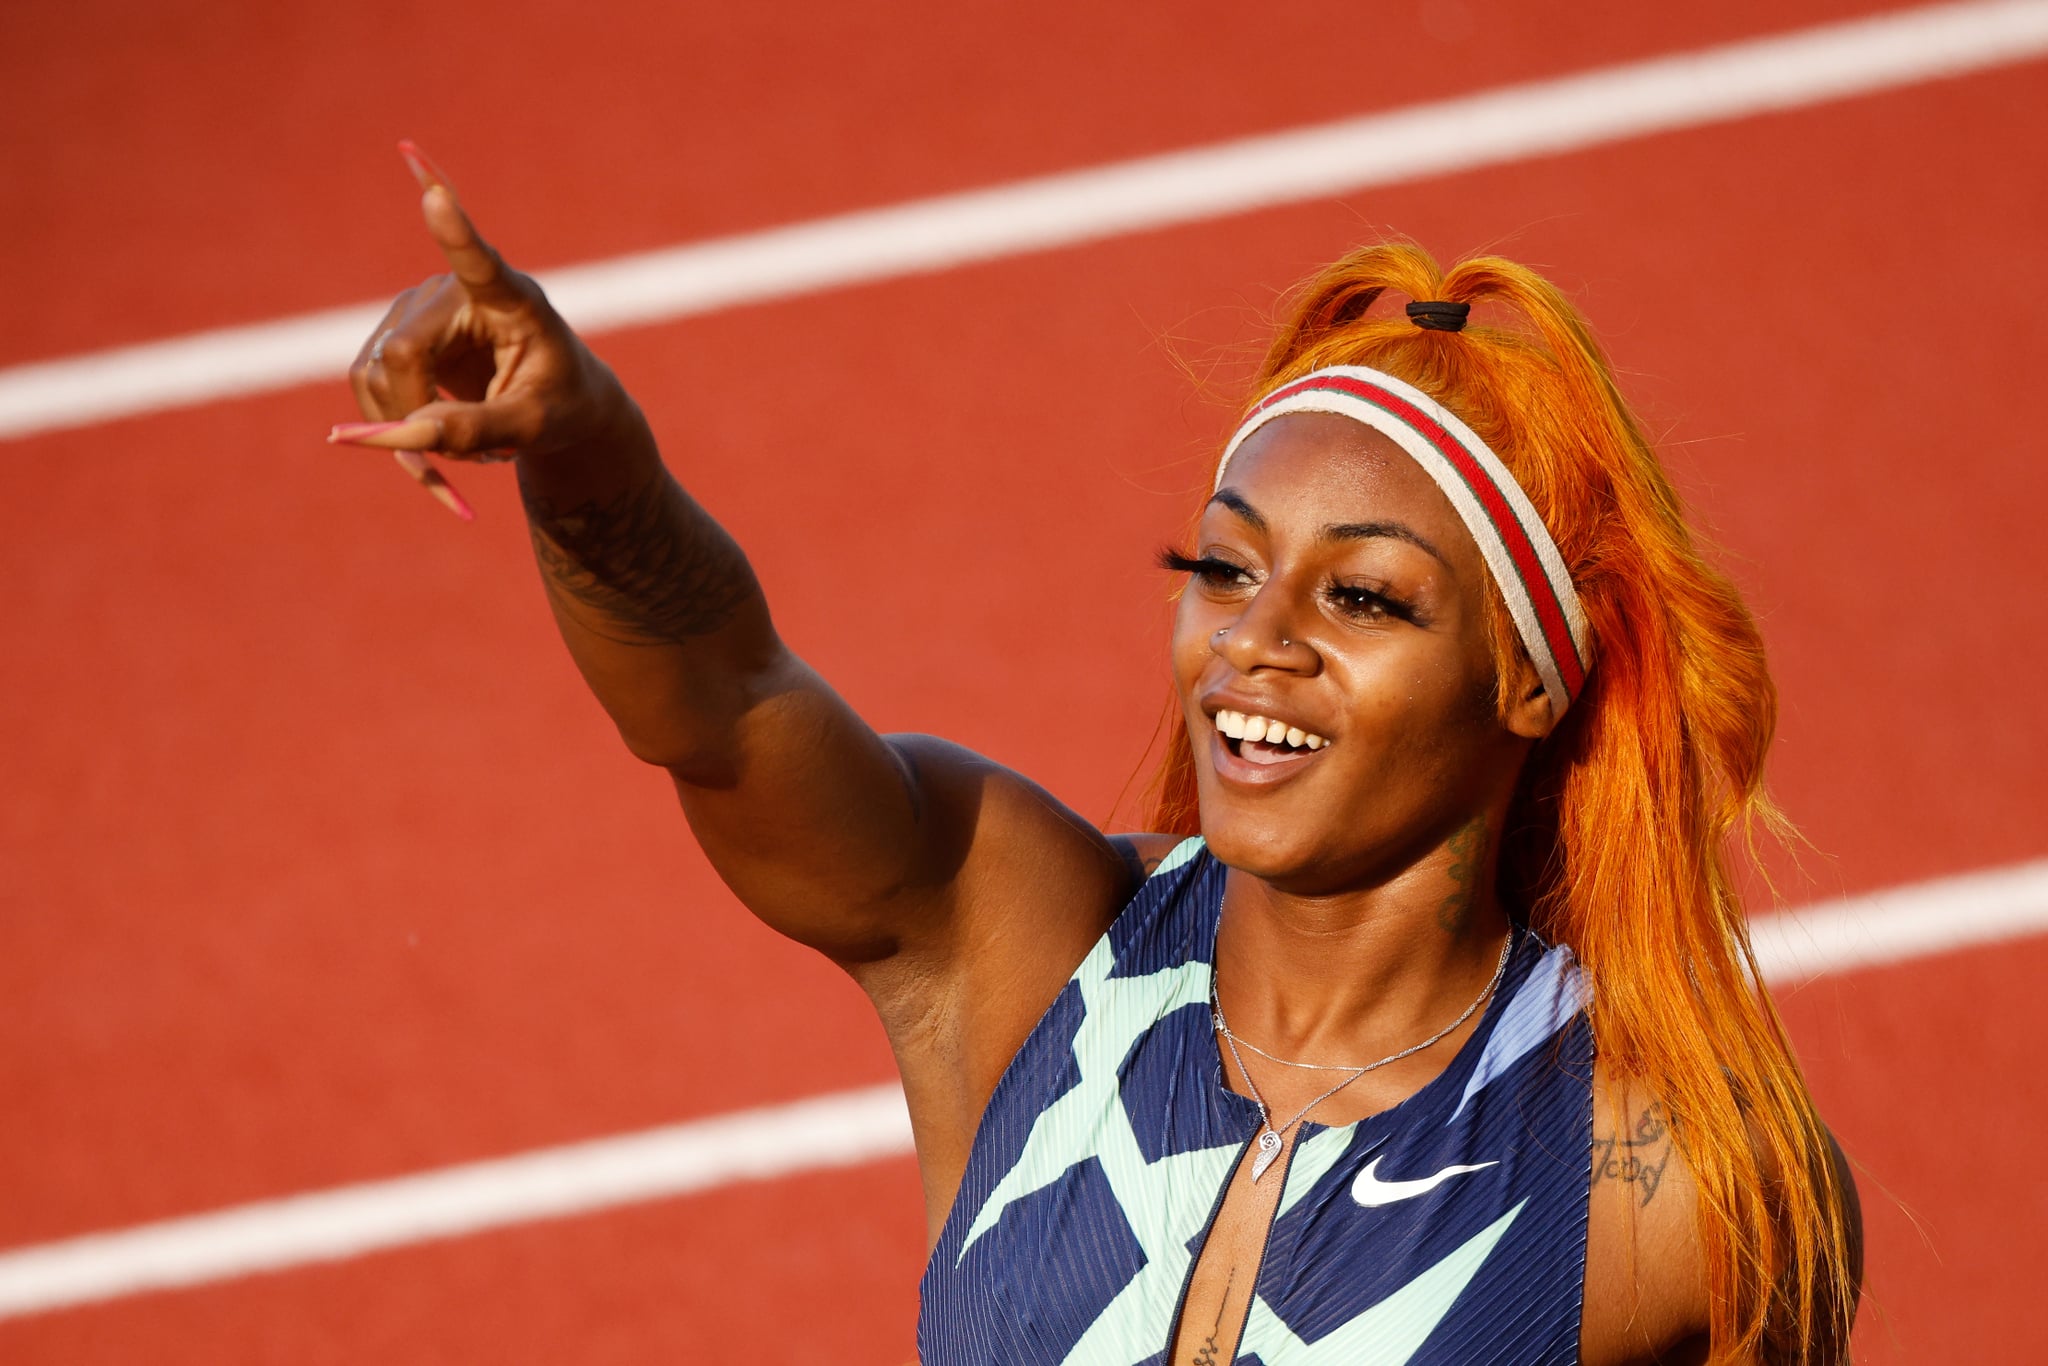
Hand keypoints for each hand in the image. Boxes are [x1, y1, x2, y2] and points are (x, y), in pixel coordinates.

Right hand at [333, 142, 639, 469]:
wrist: (556, 403)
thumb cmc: (561, 405)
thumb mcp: (535, 426)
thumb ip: (480, 428)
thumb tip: (408, 436)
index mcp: (511, 299)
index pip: (477, 261)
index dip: (453, 230)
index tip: (434, 196)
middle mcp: (453, 290)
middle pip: (400, 355)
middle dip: (415, 416)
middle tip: (459, 463)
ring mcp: (416, 309)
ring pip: (372, 375)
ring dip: (405, 427)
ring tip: (463, 447)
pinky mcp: (393, 335)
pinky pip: (367, 387)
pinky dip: (391, 427)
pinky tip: (434, 439)